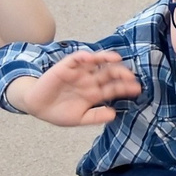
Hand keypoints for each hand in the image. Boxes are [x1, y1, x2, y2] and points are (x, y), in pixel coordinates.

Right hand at [21, 49, 141, 125]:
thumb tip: (114, 115)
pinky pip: (77, 58)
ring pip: (97, 62)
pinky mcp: (66, 67)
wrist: (36, 107)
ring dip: (107, 59)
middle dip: (121, 73)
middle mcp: (90, 80)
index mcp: (94, 93)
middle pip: (109, 73)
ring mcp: (79, 73)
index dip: (125, 87)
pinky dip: (84, 56)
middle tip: (132, 76)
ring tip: (117, 60)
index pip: (114, 87)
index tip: (138, 89)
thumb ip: (96, 117)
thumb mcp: (79, 118)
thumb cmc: (58, 112)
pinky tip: (92, 57)